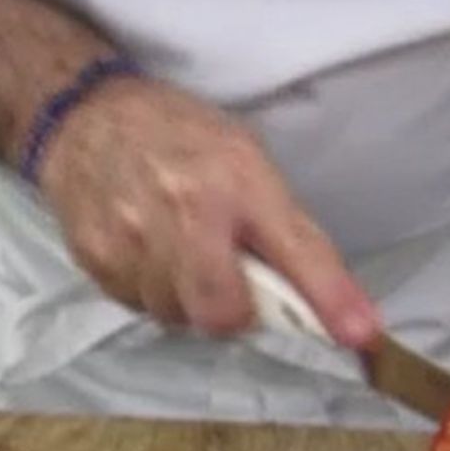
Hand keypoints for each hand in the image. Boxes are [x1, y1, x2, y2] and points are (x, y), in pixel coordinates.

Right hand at [39, 76, 378, 345]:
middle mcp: (185, 208)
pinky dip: (151, 290)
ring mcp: (132, 237)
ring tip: (180, 251)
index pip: (296, 251)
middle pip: (221, 312)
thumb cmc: (185, 141)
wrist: (89, 117)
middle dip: (233, 310)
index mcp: (239, 180)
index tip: (359, 333)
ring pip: (177, 317)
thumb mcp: (250, 163)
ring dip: (188, 299)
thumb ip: (290, 234)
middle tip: (229, 280)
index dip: (329, 298)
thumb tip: (343, 308)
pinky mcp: (95, 258)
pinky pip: (139, 307)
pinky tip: (148, 250)